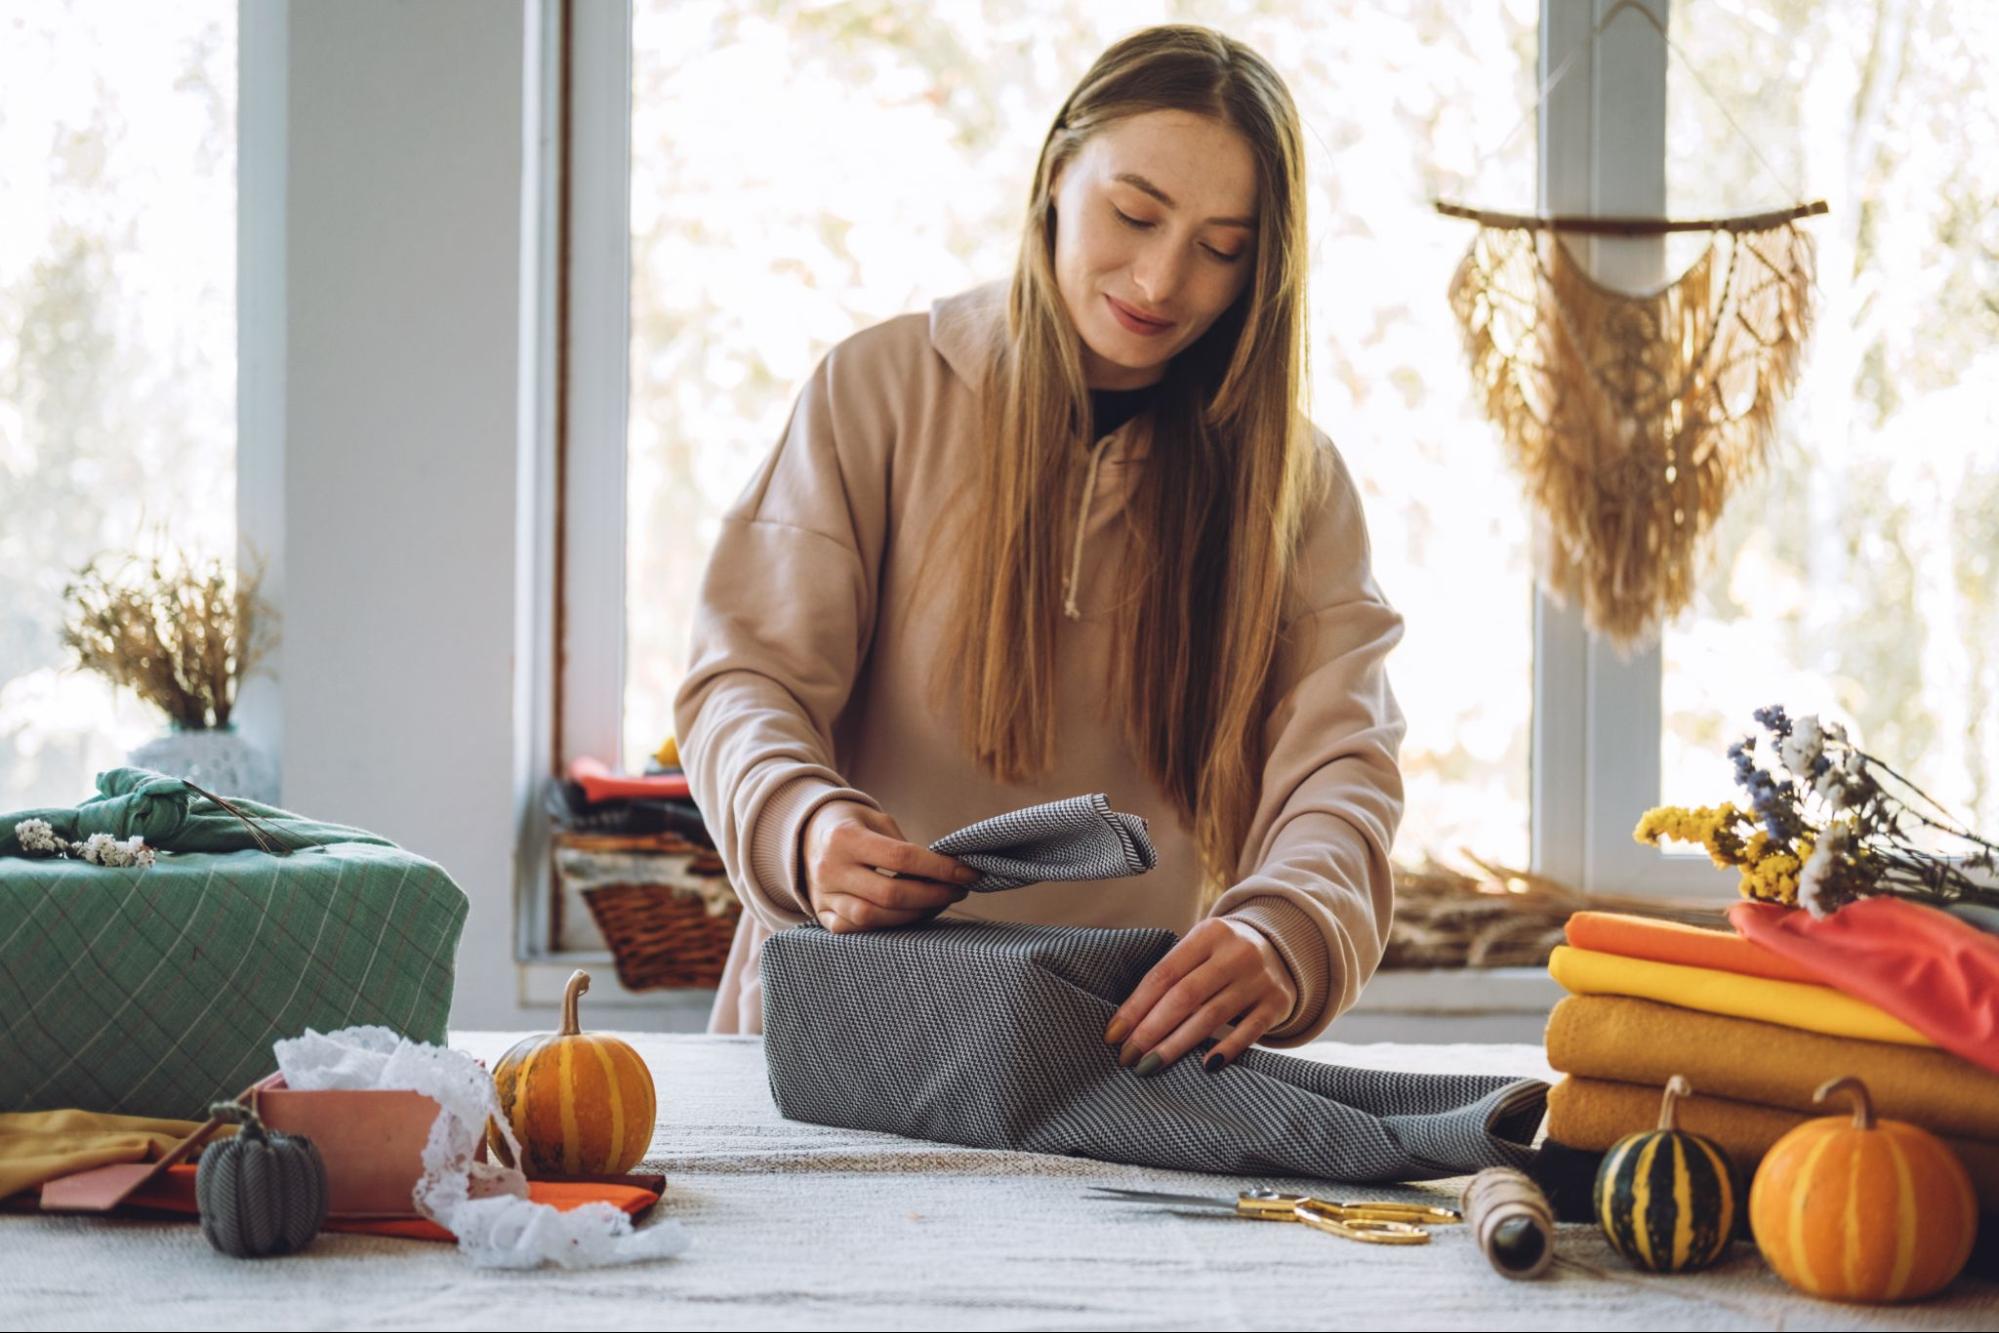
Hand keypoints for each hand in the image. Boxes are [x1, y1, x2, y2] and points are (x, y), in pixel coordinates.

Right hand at [801, 799, 979, 931]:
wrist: (804, 835)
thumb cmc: (852, 825)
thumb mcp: (876, 820)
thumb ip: (905, 847)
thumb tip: (946, 872)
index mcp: (844, 838)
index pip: (901, 858)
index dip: (939, 869)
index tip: (968, 873)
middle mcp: (829, 869)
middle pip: (890, 895)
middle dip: (933, 896)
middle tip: (958, 891)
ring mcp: (823, 896)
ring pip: (874, 918)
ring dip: (914, 916)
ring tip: (938, 903)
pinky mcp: (822, 915)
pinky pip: (857, 931)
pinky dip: (888, 927)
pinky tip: (910, 916)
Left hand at [1102, 917, 1296, 1074]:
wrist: (1283, 948)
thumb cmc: (1222, 956)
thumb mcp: (1200, 949)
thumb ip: (1171, 976)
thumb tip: (1125, 1022)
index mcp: (1208, 934)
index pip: (1164, 974)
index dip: (1135, 1006)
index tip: (1113, 1035)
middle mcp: (1235, 953)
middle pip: (1185, 996)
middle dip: (1151, 1030)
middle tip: (1128, 1057)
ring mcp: (1259, 978)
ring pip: (1212, 1016)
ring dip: (1176, 1044)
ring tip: (1151, 1065)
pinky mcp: (1277, 1002)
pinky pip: (1250, 1030)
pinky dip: (1228, 1048)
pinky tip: (1206, 1066)